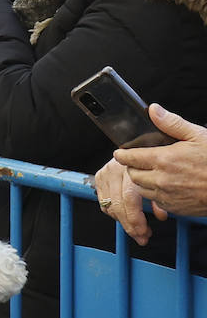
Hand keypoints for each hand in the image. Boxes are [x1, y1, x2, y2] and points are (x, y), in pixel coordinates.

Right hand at [92, 158, 154, 243]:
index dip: (136, 219)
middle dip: (130, 225)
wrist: (138, 145)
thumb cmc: (153, 161)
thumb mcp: (161, 176)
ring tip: (137, 230)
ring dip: (123, 221)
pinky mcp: (99, 177)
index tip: (144, 232)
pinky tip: (126, 216)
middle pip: (118, 205)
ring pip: (110, 206)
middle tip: (141, 237)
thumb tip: (160, 215)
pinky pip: (104, 203)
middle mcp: (116, 169)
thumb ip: (159, 196)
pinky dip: (114, 212)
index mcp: (131, 167)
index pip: (129, 199)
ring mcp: (106, 172)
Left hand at [113, 103, 206, 220]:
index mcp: (164, 159)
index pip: (130, 157)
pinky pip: (155, 201)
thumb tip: (153, 110)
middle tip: (141, 162)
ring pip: (141, 189)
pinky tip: (167, 186)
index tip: (120, 153)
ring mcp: (167, 195)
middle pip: (132, 174)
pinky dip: (156, 194)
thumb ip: (172, 124)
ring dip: (143, 181)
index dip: (122, 154)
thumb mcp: (198, 136)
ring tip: (154, 173)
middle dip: (133, 167)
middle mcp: (161, 179)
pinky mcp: (174, 208)